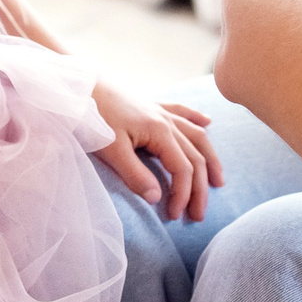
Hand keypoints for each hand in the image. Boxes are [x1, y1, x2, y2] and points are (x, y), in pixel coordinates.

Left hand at [90, 82, 223, 220]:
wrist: (81, 86)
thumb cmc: (94, 116)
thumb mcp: (111, 150)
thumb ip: (135, 175)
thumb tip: (157, 199)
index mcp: (160, 132)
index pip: (183, 169)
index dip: (183, 194)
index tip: (174, 215)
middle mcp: (167, 121)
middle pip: (195, 157)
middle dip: (200, 189)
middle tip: (198, 215)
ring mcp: (161, 111)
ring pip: (197, 135)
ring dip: (210, 158)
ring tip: (219, 180)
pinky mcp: (152, 105)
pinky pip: (183, 111)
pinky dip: (197, 118)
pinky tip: (209, 121)